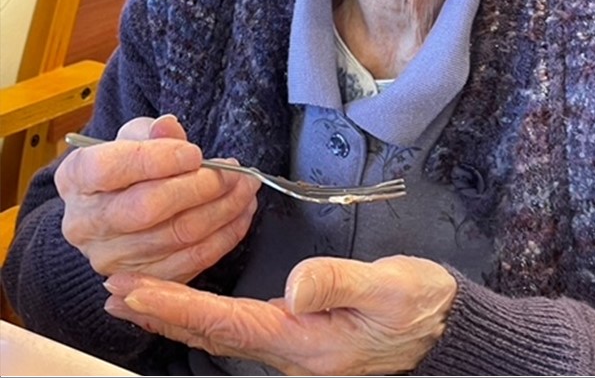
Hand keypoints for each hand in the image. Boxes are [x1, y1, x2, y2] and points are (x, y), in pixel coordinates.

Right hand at [54, 115, 258, 283]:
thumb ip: (152, 132)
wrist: (114, 209)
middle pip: (147, 208)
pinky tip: (240, 213)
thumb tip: (168, 126)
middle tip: (233, 172)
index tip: (194, 152)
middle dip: (201, 187)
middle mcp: (85, 224)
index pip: (111, 170)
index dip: (158, 160)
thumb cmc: (126, 165)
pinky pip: (192, 262)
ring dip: (223, 210)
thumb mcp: (134, 137)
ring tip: (246, 188)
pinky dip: (225, 236)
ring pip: (177, 237)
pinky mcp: (142, 280)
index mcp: (76, 178)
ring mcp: (111, 259)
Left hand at [103, 254, 456, 375]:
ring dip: (175, 315)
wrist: (438, 325)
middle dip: (162, 313)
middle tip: (115, 290)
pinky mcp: (296, 336)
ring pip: (219, 334)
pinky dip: (202, 315)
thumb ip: (339, 284)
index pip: (227, 323)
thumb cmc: (415, 304)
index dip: (178, 307)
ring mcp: (291, 348)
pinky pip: (235, 328)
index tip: (134, 290)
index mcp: (303, 341)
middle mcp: (289, 351)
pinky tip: (190, 305)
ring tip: (136, 296)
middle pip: (212, 334)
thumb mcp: (386, 289)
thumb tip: (293, 286)